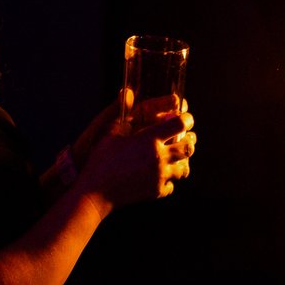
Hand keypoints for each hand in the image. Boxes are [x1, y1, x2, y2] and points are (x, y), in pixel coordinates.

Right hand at [72, 95, 195, 208]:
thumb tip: (127, 92)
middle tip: (184, 138)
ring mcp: (160, 176)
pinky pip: (172, 185)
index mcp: (150, 139)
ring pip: (184, 168)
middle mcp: (159, 157)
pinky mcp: (157, 191)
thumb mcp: (111, 132)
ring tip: (175, 158)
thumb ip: (124, 113)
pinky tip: (161, 175)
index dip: (187, 119)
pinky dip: (169, 180)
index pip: (180, 124)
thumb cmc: (101, 159)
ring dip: (182, 161)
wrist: (95, 192)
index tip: (186, 118)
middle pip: (188, 147)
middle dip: (189, 141)